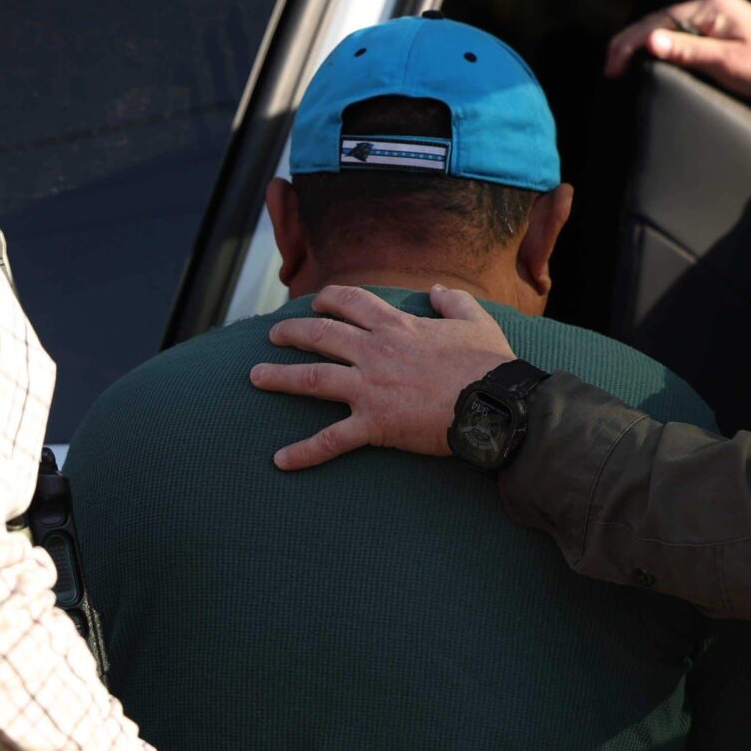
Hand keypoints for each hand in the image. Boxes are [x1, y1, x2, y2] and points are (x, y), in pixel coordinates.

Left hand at [249, 285, 511, 468]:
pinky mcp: (373, 424)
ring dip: (279, 377)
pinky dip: (304, 451)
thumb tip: (436, 290)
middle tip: (273, 335)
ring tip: (255, 377)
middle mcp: (374, 352)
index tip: (316, 303)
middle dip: (291, 332)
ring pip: (312, 378)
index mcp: (396, 326)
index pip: (351, 302)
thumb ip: (452, 302)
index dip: (329, 299)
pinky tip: (280, 460)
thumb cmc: (488, 364)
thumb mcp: (474, 321)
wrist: (495, 404)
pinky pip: (331, 440)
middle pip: (320, 335)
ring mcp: (369, 388)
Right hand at [602, 0, 750, 100]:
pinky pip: (681, 35)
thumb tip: (649, 41)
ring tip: (621, 68)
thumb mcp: (728, 63)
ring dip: (643, 46)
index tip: (611, 70)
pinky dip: (661, 48)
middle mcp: (710, 5)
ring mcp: (716, 15)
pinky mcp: (720, 29)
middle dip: (629, 45)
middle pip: (657, 22)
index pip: (655, 22)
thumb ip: (687, 51)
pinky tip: (651, 62)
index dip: (627, 45)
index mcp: (710, 6)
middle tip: (609, 72)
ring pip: (667, 28)